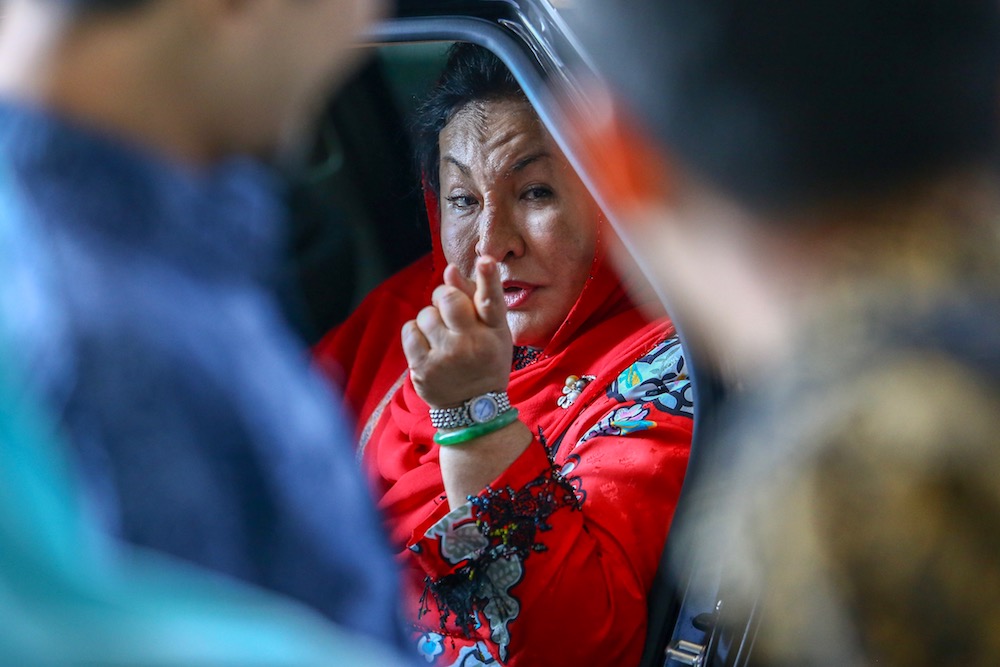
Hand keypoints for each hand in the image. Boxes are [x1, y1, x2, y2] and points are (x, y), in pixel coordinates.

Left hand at [402, 256, 511, 408]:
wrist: (473, 409)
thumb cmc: (484, 360)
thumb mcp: (492, 332)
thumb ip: (474, 297)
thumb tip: (450, 269)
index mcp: (495, 332)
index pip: (492, 300)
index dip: (489, 277)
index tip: (486, 260)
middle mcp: (472, 345)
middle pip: (447, 298)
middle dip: (444, 298)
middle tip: (451, 315)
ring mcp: (446, 358)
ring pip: (425, 314)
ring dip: (430, 320)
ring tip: (442, 337)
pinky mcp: (424, 369)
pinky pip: (410, 330)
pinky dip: (415, 333)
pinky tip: (428, 345)